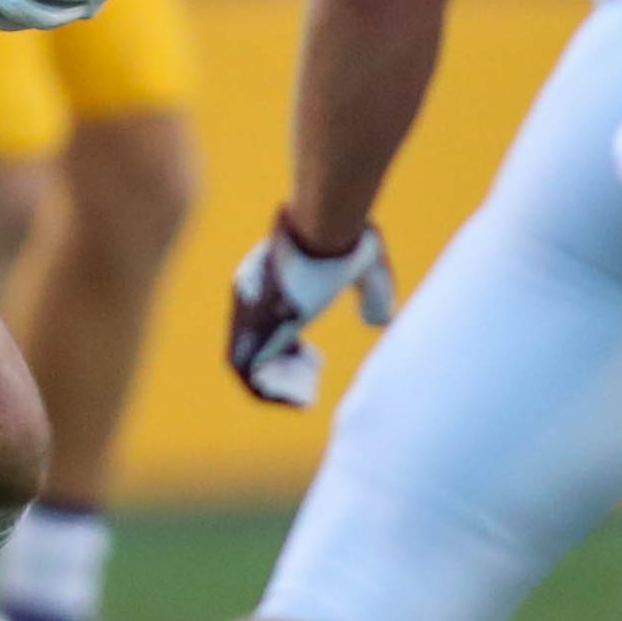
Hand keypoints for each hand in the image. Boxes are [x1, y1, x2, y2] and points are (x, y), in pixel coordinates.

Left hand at [227, 210, 397, 408]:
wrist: (326, 223)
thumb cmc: (347, 240)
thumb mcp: (366, 269)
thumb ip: (371, 295)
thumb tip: (376, 323)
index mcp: (265, 280)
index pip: (260, 326)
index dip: (285, 351)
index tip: (315, 360)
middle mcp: (249, 297)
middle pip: (250, 349)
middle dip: (282, 371)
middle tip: (313, 380)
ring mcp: (248, 311)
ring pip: (244, 365)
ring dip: (278, 387)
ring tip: (308, 395)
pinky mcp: (256, 324)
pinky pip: (247, 373)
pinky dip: (273, 392)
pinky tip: (305, 397)